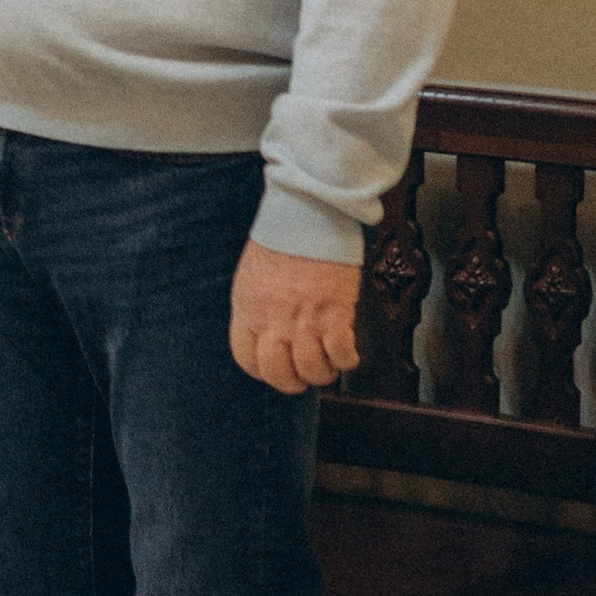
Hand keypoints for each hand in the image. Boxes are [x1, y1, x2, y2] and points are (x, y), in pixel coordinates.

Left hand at [230, 239, 363, 395]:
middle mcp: (273, 319)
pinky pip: (341, 353)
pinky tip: (348, 352)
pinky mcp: (334, 312)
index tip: (276, 370)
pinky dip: (347, 360)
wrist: (307, 213)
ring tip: (329, 364)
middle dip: (293, 382)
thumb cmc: (282, 238)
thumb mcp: (252, 277)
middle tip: (304, 376)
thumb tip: (267, 331)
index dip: (264, 372)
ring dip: (323, 373)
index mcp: (248, 309)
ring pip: (312, 370)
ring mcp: (304, 319)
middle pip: (278, 374)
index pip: (247, 360)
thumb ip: (257, 308)